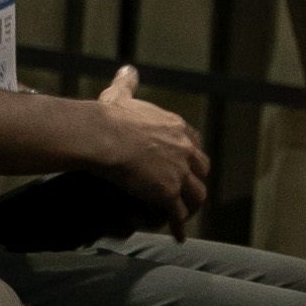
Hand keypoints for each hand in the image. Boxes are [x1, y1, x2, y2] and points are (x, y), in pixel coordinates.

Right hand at [90, 66, 208, 236]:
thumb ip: (127, 83)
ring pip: (196, 194)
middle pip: (201, 168)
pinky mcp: (168, 193)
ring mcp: (178, 172)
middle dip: (196, 179)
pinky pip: (178, 214)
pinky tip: (177, 236)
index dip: (189, 154)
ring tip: (185, 216)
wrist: (104, 136)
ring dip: (192, 205)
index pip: (193, 141)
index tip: (185, 163)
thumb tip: (127, 70)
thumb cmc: (109, 116)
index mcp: (175, 126)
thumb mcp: (121, 95)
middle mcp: (183, 148)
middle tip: (187, 191)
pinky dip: (178, 226)